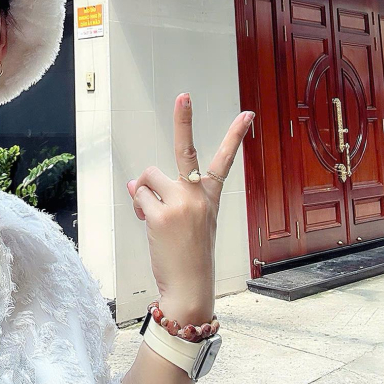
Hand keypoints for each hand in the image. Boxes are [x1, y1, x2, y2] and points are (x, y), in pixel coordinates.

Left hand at [126, 94, 253, 326]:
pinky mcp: (162, 213)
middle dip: (184, 118)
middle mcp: (198, 194)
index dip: (236, 135)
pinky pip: (139, 196)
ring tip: (155, 218)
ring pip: (148, 178)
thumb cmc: (189, 254)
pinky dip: (138, 208)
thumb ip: (165, 196)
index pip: (226, 160)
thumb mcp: (187, 220)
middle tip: (184, 96)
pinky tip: (149, 225)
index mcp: (211, 195)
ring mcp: (181, 202)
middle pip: (186, 149)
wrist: (189, 287)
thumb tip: (136, 182)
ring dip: (145, 194)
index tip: (247, 114)